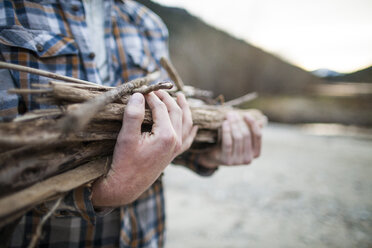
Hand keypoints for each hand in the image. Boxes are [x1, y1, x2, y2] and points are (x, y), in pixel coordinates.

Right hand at [91, 91, 196, 206]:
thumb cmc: (124, 162)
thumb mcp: (126, 137)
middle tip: (157, 89)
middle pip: (176, 112)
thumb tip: (139, 95)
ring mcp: (177, 149)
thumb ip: (133, 114)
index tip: (142, 90)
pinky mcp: (174, 155)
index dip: (152, 96)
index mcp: (166, 135)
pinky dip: (191, 130)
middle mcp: (176, 141)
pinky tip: (194, 125)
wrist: (126, 186)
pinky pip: (188, 140)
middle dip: (167, 98)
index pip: (161, 108)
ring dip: (184, 109)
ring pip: (186, 123)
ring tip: (180, 97)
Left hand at [198, 111, 261, 168]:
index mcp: (256, 153)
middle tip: (232, 114)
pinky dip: (226, 131)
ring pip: (237, 138)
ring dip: (233, 125)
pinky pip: (228, 143)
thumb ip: (251, 130)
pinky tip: (225, 123)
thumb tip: (262, 121)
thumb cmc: (231, 144)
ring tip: (228, 116)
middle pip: (246, 135)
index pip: (258, 136)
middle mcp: (248, 159)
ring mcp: (238, 161)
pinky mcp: (227, 160)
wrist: (215, 156)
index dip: (253, 124)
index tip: (246, 114)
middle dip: (239, 122)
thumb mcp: (242, 138)